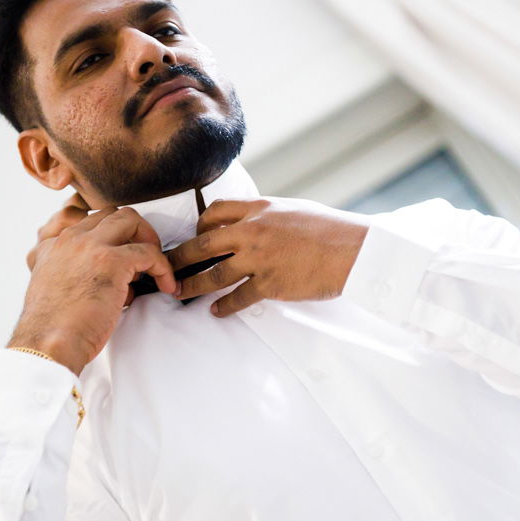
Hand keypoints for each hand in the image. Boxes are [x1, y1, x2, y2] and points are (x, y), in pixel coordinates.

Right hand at [9, 201, 175, 373]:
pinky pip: (149, 252)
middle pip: (111, 214)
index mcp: (52, 246)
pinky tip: (165, 285)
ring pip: (131, 220)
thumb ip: (71, 273)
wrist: (48, 345)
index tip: (121, 252)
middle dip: (133, 232)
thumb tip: (110, 279)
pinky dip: (163, 268)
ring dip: (148, 241)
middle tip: (141, 259)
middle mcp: (70, 239)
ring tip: (154, 268)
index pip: (85, 219)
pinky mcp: (112, 262)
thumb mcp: (51, 290)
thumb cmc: (54, 330)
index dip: (108, 234)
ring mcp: (90, 246)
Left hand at [166, 197, 369, 317]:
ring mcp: (259, 258)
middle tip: (166, 267)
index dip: (199, 226)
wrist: (353, 250)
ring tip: (180, 293)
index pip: (215, 213)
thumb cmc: (331, 229)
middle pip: (203, 244)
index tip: (195, 238)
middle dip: (180, 257)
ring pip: (213, 273)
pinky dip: (224, 306)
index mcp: (259, 208)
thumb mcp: (294, 210)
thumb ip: (269, 216)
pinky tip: (216, 311)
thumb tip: (255, 223)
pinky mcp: (270, 283)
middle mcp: (253, 231)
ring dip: (193, 285)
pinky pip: (238, 297)